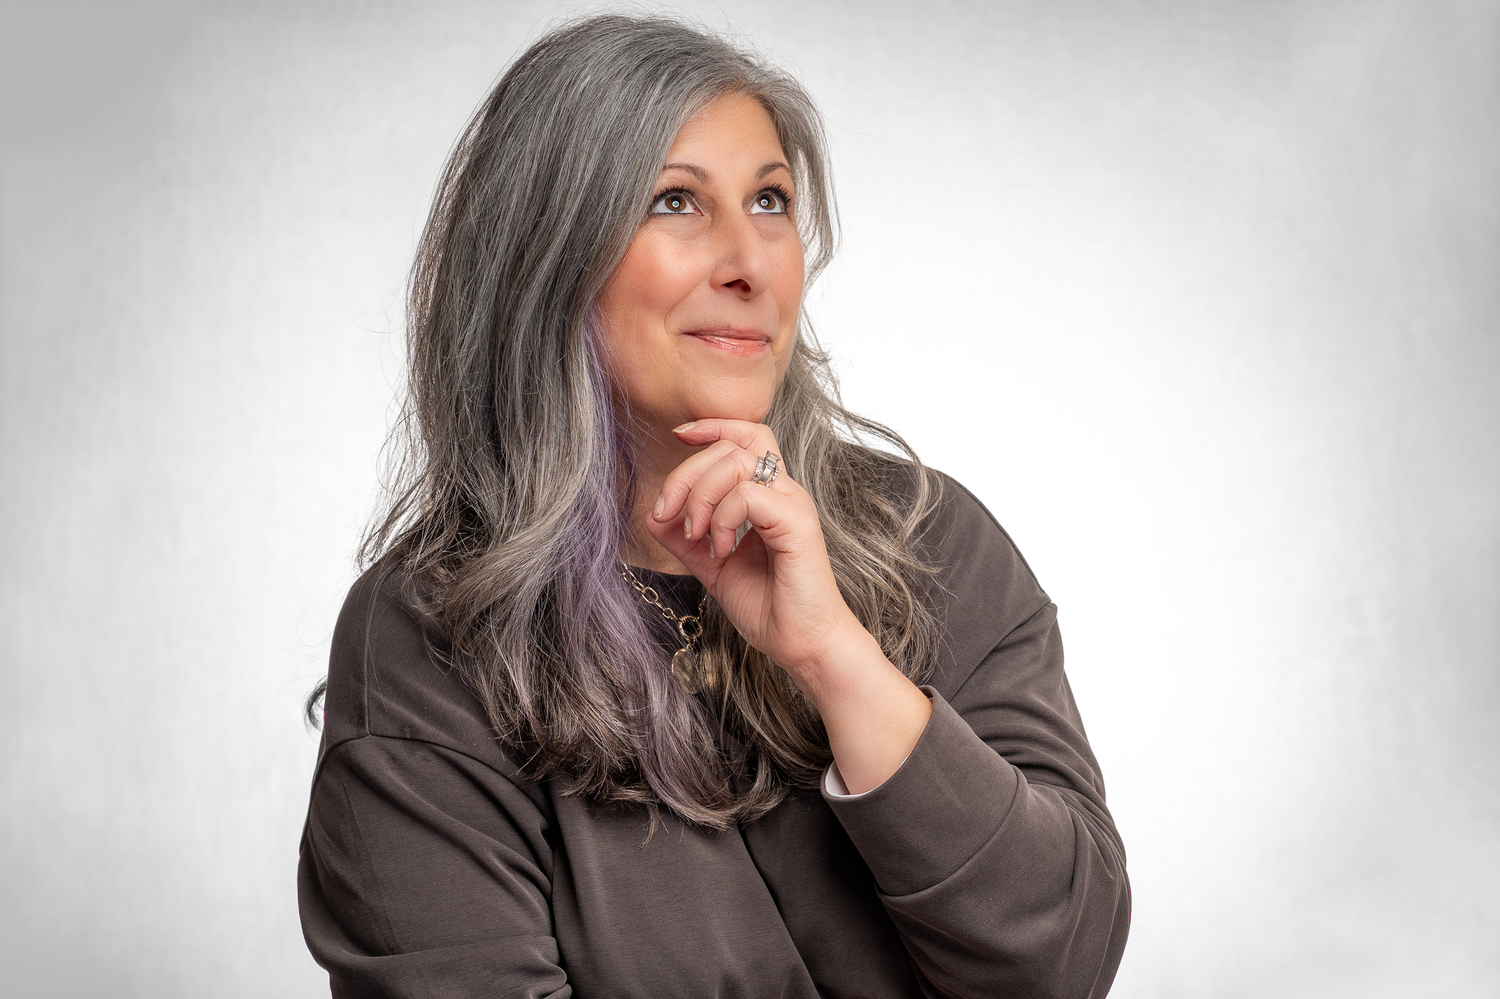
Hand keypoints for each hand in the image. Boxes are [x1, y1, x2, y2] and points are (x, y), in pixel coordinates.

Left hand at [644, 419, 860, 679]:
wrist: (802, 645)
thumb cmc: (769, 607)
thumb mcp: (713, 567)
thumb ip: (685, 539)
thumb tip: (653, 515)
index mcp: (769, 496)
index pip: (745, 435)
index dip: (712, 426)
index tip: (678, 435)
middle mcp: (784, 493)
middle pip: (730, 446)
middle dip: (686, 472)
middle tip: (667, 511)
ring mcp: (792, 505)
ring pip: (737, 463)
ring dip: (701, 495)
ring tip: (697, 535)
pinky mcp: (796, 524)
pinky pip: (749, 495)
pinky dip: (723, 517)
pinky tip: (721, 549)